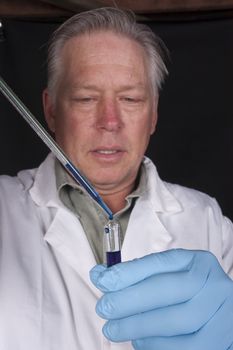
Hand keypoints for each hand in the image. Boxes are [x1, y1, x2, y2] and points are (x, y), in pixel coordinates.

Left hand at [90, 249, 232, 349]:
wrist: (222, 315)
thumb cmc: (187, 294)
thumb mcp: (169, 277)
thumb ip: (138, 276)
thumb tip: (100, 276)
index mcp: (197, 262)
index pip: (160, 263)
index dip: (129, 271)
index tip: (102, 280)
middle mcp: (212, 282)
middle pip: (167, 290)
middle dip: (129, 300)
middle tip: (104, 308)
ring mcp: (220, 311)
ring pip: (175, 321)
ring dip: (138, 326)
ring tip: (114, 329)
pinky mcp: (220, 338)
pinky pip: (185, 347)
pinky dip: (156, 345)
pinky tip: (139, 341)